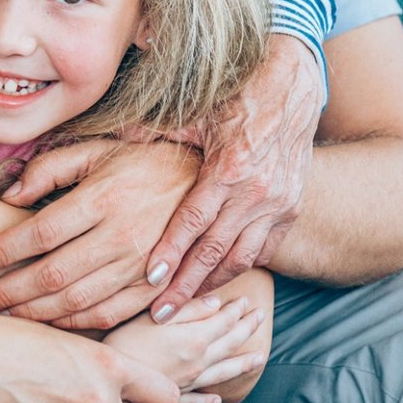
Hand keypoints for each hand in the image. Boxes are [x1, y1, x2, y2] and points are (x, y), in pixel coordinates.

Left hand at [0, 140, 200, 329]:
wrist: (207, 180)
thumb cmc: (142, 161)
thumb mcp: (96, 150)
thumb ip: (50, 169)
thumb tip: (8, 196)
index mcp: (103, 198)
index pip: (38, 233)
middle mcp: (122, 235)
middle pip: (51, 275)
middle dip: (4, 294)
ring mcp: (141, 267)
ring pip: (76, 303)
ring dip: (32, 315)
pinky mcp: (156, 288)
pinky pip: (108, 315)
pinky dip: (73, 326)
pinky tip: (46, 325)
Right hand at [103, 294, 265, 402]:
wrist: (110, 386)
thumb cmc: (125, 345)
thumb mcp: (154, 317)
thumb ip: (187, 311)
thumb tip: (215, 303)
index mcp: (193, 339)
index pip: (223, 321)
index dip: (236, 310)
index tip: (247, 301)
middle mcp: (197, 362)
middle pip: (228, 344)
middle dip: (246, 329)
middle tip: (261, 317)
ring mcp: (188, 383)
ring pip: (222, 373)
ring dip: (242, 364)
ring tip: (260, 358)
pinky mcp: (174, 399)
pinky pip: (198, 401)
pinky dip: (209, 401)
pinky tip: (218, 401)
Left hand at [146, 34, 322, 314]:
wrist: (291, 88)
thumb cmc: (236, 96)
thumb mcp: (194, 112)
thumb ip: (152, 131)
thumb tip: (111, 138)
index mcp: (227, 167)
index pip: (192, 220)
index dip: (172, 251)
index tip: (151, 278)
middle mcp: (254, 191)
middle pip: (214, 250)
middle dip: (186, 286)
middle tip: (161, 314)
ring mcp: (276, 204)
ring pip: (241, 257)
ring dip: (212, 285)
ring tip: (186, 307)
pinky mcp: (290, 209)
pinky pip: (265, 250)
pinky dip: (240, 268)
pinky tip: (218, 282)